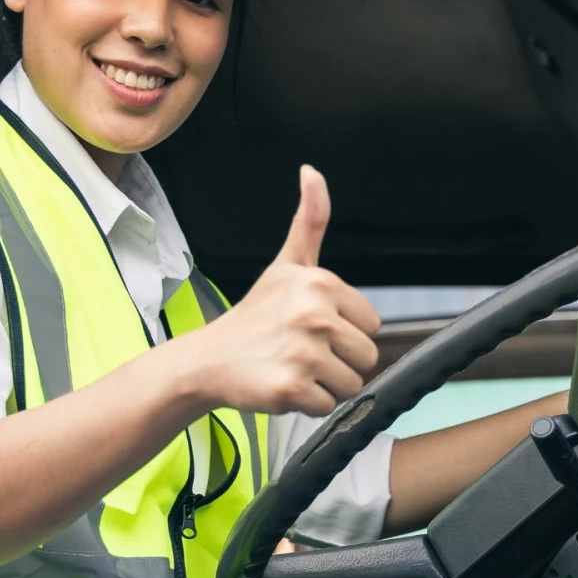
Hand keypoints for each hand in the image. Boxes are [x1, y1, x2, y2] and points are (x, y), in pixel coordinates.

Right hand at [181, 166, 381, 415]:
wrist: (206, 360)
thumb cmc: (253, 316)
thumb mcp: (286, 264)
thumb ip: (310, 219)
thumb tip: (313, 171)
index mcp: (320, 283)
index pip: (371, 325)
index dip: (344, 332)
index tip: (309, 328)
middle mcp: (314, 314)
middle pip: (366, 357)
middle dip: (337, 361)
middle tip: (299, 351)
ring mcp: (303, 352)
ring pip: (351, 384)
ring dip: (324, 385)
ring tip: (291, 368)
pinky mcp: (292, 387)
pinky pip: (327, 406)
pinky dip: (306, 405)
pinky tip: (281, 385)